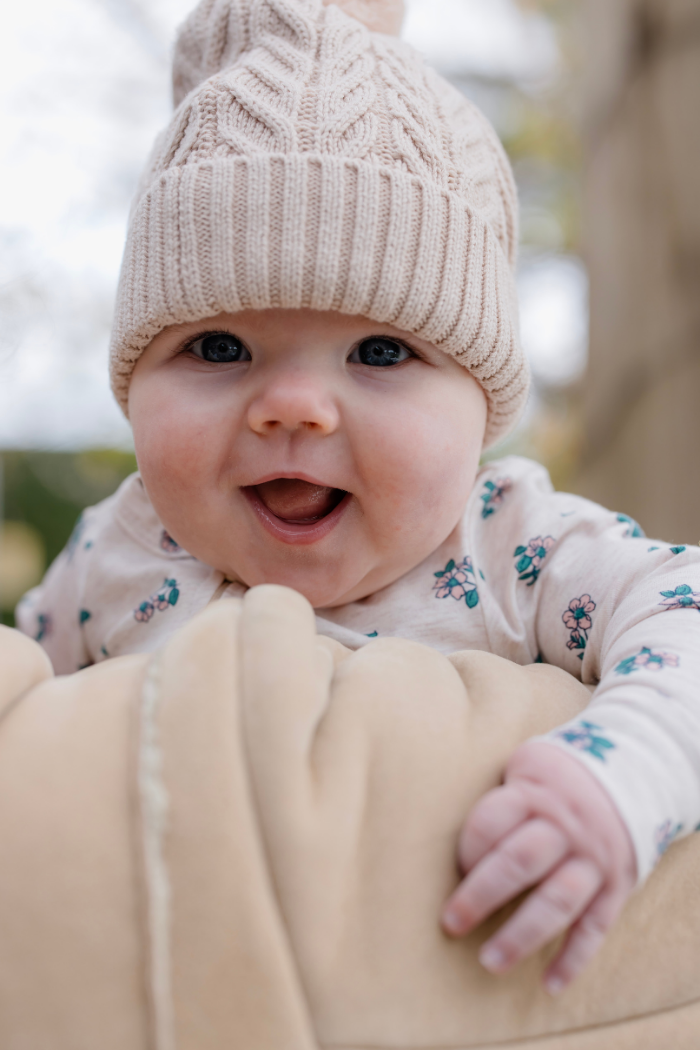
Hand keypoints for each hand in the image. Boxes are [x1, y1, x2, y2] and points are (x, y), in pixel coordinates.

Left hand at [441, 742, 636, 993]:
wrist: (630, 773)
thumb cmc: (555, 779)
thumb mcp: (527, 765)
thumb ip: (497, 797)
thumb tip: (436, 830)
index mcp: (535, 794)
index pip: (493, 821)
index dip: (468, 848)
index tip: (453, 870)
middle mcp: (565, 827)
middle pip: (520, 862)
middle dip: (482, 895)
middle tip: (452, 924)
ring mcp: (592, 859)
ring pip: (557, 901)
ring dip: (522, 935)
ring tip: (490, 963)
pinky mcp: (615, 887)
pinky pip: (596, 927)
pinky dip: (574, 958)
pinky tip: (550, 984)